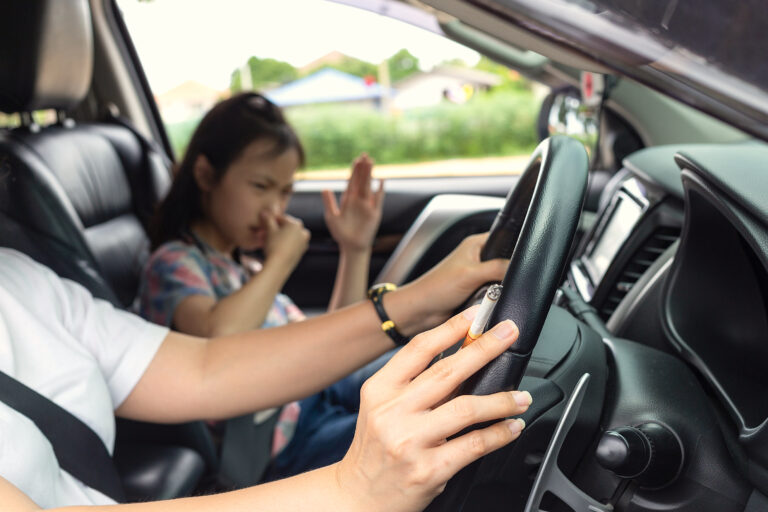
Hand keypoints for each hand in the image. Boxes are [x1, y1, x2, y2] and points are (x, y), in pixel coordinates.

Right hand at [261, 211, 310, 274]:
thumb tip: (264, 212)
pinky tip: (273, 247)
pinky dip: (283, 244)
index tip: (262, 224)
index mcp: (297, 224)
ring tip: (265, 240)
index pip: (281, 218)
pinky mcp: (301, 253)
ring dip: (277, 236)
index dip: (270, 220)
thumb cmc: (274, 246)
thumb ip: (268, 219)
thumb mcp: (269, 230)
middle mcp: (303, 232)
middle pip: (286, 228)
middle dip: (274, 229)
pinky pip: (290, 245)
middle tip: (262, 233)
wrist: (279, 266)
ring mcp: (303, 243)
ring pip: (288, 237)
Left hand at [322, 153, 383, 252]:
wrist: (352, 246)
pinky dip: (380, 190)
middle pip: (361, 181)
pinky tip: (381, 180)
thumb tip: (325, 188)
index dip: (354, 171)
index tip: (356, 160)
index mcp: (348, 200)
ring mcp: (367, 205)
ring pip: (369, 186)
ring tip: (371, 162)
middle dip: (363, 168)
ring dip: (370, 175)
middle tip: (365, 155)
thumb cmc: (341, 233)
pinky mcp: (375, 213)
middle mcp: (358, 200)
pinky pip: (378, 199)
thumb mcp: (332, 217)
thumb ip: (329, 203)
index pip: (352, 182)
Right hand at [335, 308, 529, 511]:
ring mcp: (410, 441)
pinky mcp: (428, 470)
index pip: (419, 349)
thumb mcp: (383, 409)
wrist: (356, 497)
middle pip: (447, 371)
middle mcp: (392, 412)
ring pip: (466, 408)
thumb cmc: (375, 449)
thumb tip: (464, 357)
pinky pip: (474, 445)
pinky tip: (512, 427)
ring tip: (521, 396)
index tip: (476, 313)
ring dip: (501, 399)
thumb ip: (416, 385)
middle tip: (508, 334)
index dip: (451, 328)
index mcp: (380, 390)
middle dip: (485, 347)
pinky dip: (499, 434)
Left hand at [394, 233, 507, 334]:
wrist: (422, 311)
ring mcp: (479, 275)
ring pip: (503, 280)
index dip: (516, 247)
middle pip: (506, 261)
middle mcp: (479, 258)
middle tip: (506, 280)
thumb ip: (496, 268)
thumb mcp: (470, 274)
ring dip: (502, 288)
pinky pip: (496, 294)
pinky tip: (493, 301)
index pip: (506, 238)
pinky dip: (496, 298)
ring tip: (496, 292)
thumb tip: (518, 268)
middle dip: (509, 272)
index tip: (524, 259)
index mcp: (476, 244)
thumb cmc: (436, 287)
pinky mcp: (478, 291)